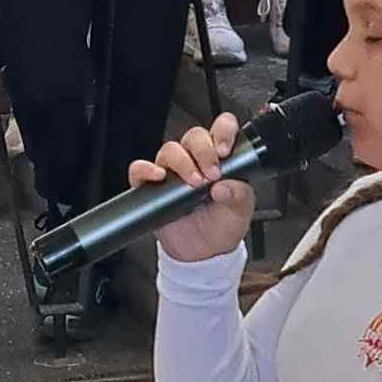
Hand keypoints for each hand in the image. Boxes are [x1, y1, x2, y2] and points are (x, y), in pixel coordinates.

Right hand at [129, 113, 253, 261]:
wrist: (203, 253)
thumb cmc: (222, 226)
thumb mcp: (240, 211)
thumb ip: (239, 195)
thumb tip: (224, 186)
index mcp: (220, 158)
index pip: (221, 128)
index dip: (223, 131)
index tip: (225, 151)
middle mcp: (195, 159)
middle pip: (194, 136)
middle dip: (204, 151)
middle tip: (212, 173)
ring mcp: (173, 171)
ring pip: (170, 149)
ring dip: (182, 162)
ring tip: (194, 183)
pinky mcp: (152, 186)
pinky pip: (140, 169)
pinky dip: (146, 169)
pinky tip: (159, 176)